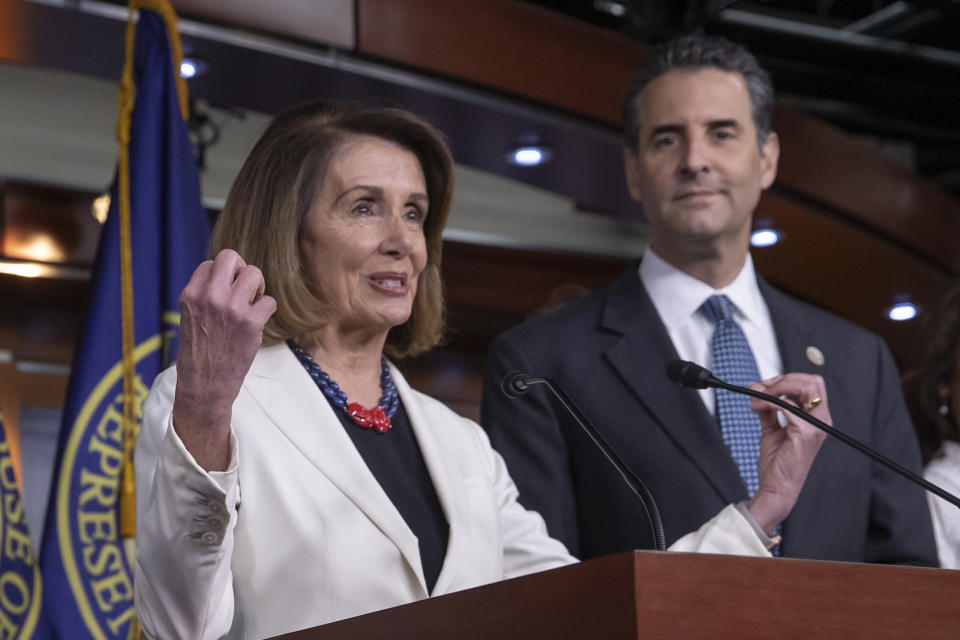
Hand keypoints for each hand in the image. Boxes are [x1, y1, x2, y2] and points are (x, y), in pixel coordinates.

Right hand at [172, 249, 276, 470]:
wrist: (205, 384)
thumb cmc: (200, 351)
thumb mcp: (191, 316)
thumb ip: (205, 295)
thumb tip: (228, 275)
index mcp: (190, 294)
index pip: (211, 263)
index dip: (223, 275)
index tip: (226, 292)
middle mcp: (209, 297)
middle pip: (231, 257)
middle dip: (242, 270)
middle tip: (244, 290)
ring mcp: (231, 308)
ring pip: (255, 273)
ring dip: (257, 288)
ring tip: (252, 305)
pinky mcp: (250, 322)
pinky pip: (270, 300)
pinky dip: (268, 310)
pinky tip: (258, 322)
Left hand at [746, 373, 828, 533]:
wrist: (776, 487)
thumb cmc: (778, 462)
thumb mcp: (771, 428)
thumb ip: (767, 407)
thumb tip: (756, 388)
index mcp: (816, 418)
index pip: (811, 384)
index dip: (788, 379)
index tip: (766, 385)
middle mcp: (821, 421)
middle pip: (812, 381)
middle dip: (782, 380)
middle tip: (761, 388)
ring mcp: (816, 427)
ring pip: (804, 388)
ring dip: (774, 389)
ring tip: (756, 400)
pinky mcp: (805, 433)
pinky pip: (787, 406)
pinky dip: (770, 402)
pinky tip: (758, 408)